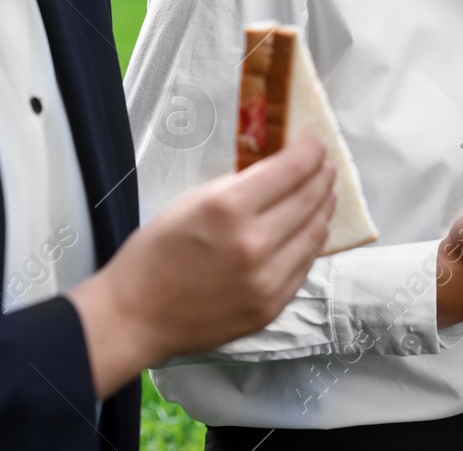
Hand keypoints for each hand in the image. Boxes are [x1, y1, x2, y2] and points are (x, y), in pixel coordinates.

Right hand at [68, 137, 335, 397]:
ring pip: (313, 235)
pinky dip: (310, 244)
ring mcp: (266, 279)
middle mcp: (254, 243)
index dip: (309, 154)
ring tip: (325, 196)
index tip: (316, 146)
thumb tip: (276, 172)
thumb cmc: (154, 255)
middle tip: (326, 167)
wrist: (136, 316)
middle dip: (322, 179)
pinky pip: (303, 267)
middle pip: (308, 200)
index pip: (289, 171)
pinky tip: (310, 232)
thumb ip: (238, 187)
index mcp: (228, 208)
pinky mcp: (270, 306)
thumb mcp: (192, 201)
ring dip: (323, 210)